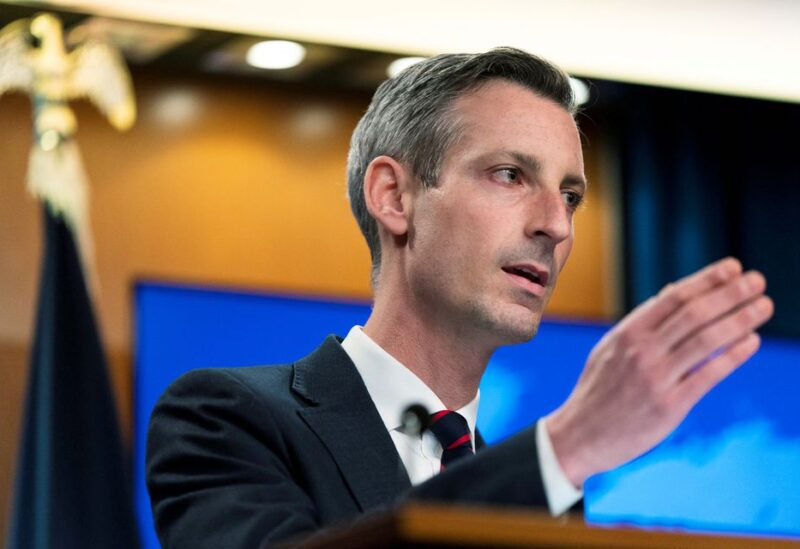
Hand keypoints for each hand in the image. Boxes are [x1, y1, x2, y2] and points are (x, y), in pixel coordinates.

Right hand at [545, 257, 773, 486]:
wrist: (580, 435)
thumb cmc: (599, 390)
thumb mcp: (611, 348)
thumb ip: (642, 322)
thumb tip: (672, 291)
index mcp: (627, 332)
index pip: (674, 297)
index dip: (707, 280)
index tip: (733, 267)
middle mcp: (641, 351)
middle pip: (694, 314)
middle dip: (730, 294)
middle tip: (758, 280)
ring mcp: (655, 378)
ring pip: (705, 340)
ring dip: (739, 320)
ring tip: (764, 306)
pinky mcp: (669, 406)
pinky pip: (708, 375)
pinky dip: (732, 356)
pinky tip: (752, 341)